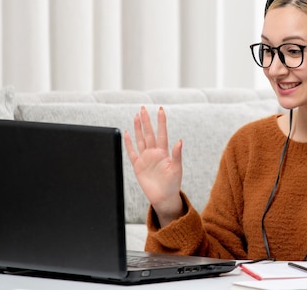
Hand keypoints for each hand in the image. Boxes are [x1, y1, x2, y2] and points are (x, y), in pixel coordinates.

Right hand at [124, 106, 184, 226]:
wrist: (164, 198)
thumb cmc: (173, 183)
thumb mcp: (177, 169)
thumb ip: (177, 155)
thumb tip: (179, 141)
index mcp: (164, 152)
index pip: (162, 133)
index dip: (161, 122)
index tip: (160, 110)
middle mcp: (154, 153)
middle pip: (149, 133)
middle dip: (146, 121)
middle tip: (143, 108)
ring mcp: (145, 158)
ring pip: (141, 140)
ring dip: (138, 128)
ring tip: (136, 116)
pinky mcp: (138, 166)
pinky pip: (132, 152)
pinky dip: (128, 143)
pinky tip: (127, 133)